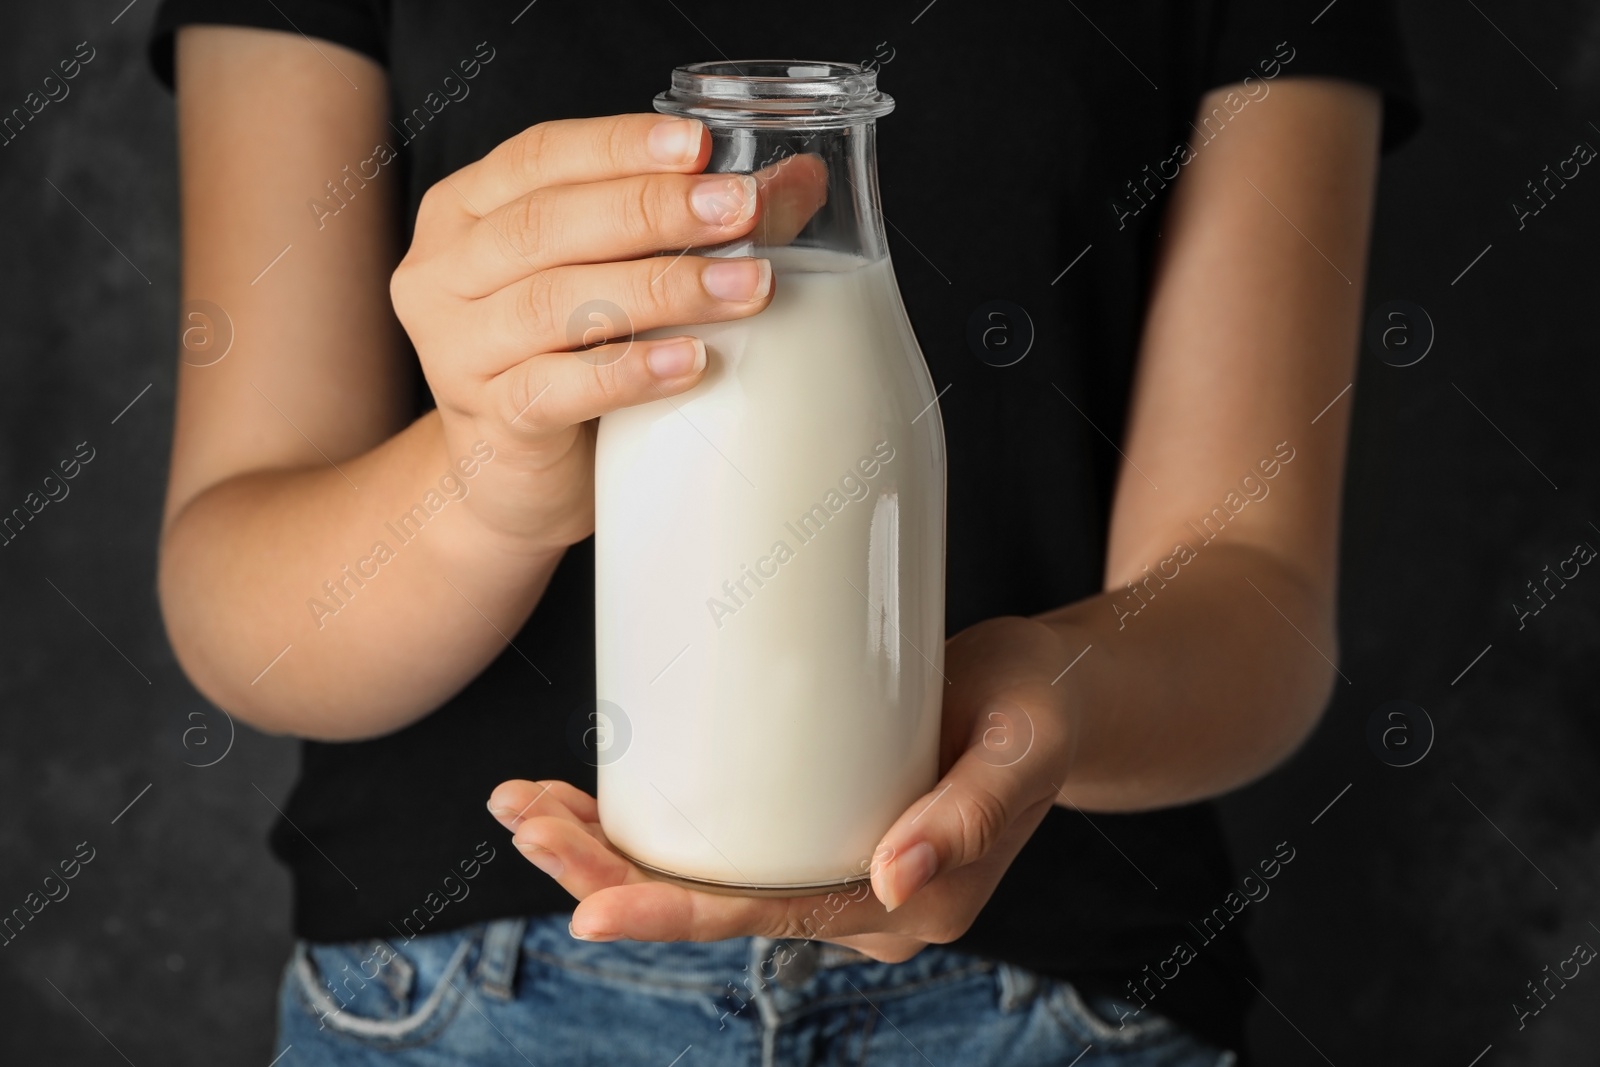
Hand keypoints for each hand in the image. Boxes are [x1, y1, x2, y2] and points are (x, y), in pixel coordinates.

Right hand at [389, 114, 825, 550]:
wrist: (514, 481)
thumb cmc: (569, 361)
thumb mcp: (616, 280)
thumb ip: (694, 225)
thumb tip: (798, 179)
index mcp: (468, 211)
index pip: (541, 155)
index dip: (621, 146)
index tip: (702, 146)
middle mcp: (446, 272)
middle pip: (549, 223)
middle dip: (653, 210)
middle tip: (741, 210)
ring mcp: (458, 352)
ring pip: (555, 304)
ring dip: (660, 289)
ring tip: (745, 289)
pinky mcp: (490, 423)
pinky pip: (555, 390)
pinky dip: (628, 372)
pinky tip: (690, 362)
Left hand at [488, 616, 1076, 962]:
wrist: (1051, 696)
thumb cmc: (1039, 711)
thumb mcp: (1018, 750)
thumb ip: (968, 817)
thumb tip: (895, 883)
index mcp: (906, 907)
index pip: (769, 917)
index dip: (674, 912)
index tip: (589, 905)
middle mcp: (857, 905)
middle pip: (713, 904)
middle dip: (605, 872)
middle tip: (521, 817)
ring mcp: (830, 871)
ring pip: (701, 878)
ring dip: (604, 850)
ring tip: (519, 807)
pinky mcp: (810, 830)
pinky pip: (718, 844)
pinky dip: (642, 825)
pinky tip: (577, 796)